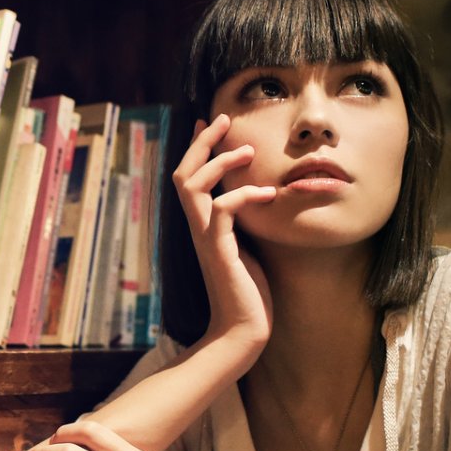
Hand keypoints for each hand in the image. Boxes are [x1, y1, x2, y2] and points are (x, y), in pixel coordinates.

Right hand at [173, 113, 275, 355]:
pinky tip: (266, 192)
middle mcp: (198, 228)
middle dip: (202, 143)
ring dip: (219, 162)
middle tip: (222, 119)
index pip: (189, 177)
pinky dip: (243, 195)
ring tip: (248, 150)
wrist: (242, 331)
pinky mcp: (220, 252)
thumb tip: (257, 195)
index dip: (197, 147)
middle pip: (183, 173)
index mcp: (203, 225)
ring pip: (193, 186)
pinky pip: (223, 212)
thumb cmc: (248, 293)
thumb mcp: (248, 247)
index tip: (209, 122)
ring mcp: (206, 239)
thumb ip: (243, 223)